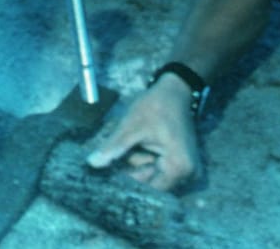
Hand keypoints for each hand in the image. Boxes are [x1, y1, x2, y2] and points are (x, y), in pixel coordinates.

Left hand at [85, 81, 201, 190]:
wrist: (175, 90)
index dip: (127, 182)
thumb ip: (114, 148)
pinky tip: (139, 143)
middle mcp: (187, 174)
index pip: (148, 188)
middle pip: (150, 182)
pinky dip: (144, 158)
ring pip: (151, 175)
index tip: (107, 176)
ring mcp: (186, 169)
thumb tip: (92, 163)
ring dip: (137, 162)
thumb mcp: (132, 126)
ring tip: (133, 142)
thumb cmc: (156, 106)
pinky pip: (156, 168)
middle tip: (117, 154)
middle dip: (131, 169)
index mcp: (179, 167)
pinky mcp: (180, 163)